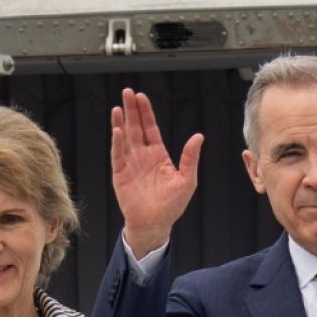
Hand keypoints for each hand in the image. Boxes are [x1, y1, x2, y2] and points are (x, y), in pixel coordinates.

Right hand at [111, 88, 201, 258]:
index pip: (151, 129)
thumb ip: (190, 158)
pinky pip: (118, 155)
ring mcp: (130, 164)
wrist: (155, 224)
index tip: (141, 97)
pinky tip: (118, 129)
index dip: (146, 113)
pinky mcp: (120, 174)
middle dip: (132, 110)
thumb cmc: (172, 205)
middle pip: (136, 128)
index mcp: (158, 156)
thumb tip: (199, 136)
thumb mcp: (187, 180)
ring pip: (125, 138)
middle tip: (127, 92)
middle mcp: (142, 156)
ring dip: (121, 122)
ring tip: (118, 106)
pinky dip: (117, 143)